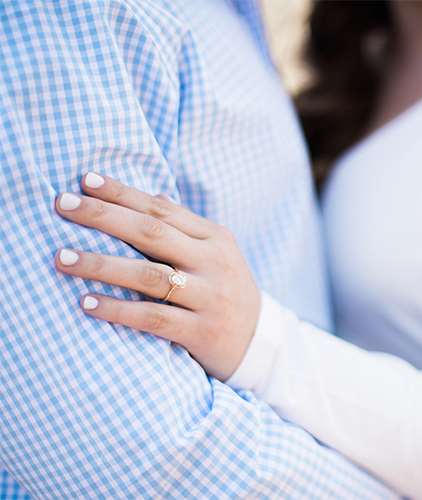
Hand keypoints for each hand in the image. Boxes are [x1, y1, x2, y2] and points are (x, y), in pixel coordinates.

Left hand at [54, 173, 260, 380]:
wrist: (258, 341)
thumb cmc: (224, 291)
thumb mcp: (215, 254)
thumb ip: (185, 228)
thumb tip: (152, 195)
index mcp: (215, 237)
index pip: (163, 209)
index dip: (123, 193)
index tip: (85, 180)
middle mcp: (214, 262)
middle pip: (153, 233)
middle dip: (105, 217)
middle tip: (63, 205)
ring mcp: (210, 297)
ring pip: (149, 275)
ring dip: (102, 264)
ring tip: (62, 257)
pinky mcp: (202, 331)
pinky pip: (154, 318)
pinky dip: (118, 310)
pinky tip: (87, 304)